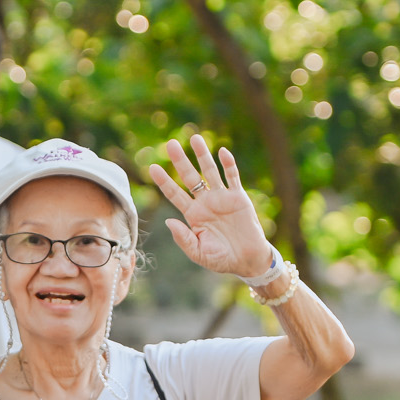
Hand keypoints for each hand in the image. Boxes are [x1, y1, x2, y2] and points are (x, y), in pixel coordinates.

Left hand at [148, 135, 277, 278]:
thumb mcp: (198, 253)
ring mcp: (222, 198)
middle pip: (189, 177)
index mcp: (192, 215)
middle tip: (170, 143)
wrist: (247, 261)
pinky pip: (233, 177)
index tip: (152, 167)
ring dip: (203, 155)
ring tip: (194, 138)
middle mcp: (205, 202)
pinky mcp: (239, 197)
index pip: (174, 194)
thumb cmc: (221, 259)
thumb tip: (169, 221)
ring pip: (210, 172)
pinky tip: (222, 152)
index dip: (163, 181)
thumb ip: (183, 238)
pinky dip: (228, 164)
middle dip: (180, 160)